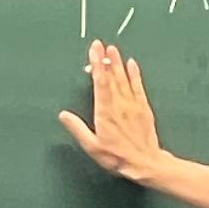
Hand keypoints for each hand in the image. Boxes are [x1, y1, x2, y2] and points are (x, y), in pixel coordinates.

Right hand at [56, 40, 168, 181]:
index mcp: (105, 111)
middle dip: (105, 59)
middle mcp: (119, 104)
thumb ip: (77, 128)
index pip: (100, 82)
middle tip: (101, 44)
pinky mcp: (143, 107)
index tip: (94, 50)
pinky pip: (138, 86)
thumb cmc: (117, 157)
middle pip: (111, 77)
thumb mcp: (92, 146)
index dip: (96, 65)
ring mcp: (133, 104)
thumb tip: (63, 115)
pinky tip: (132, 64)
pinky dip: (135, 74)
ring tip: (113, 49)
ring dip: (118, 63)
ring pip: (124, 79)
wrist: (145, 163)